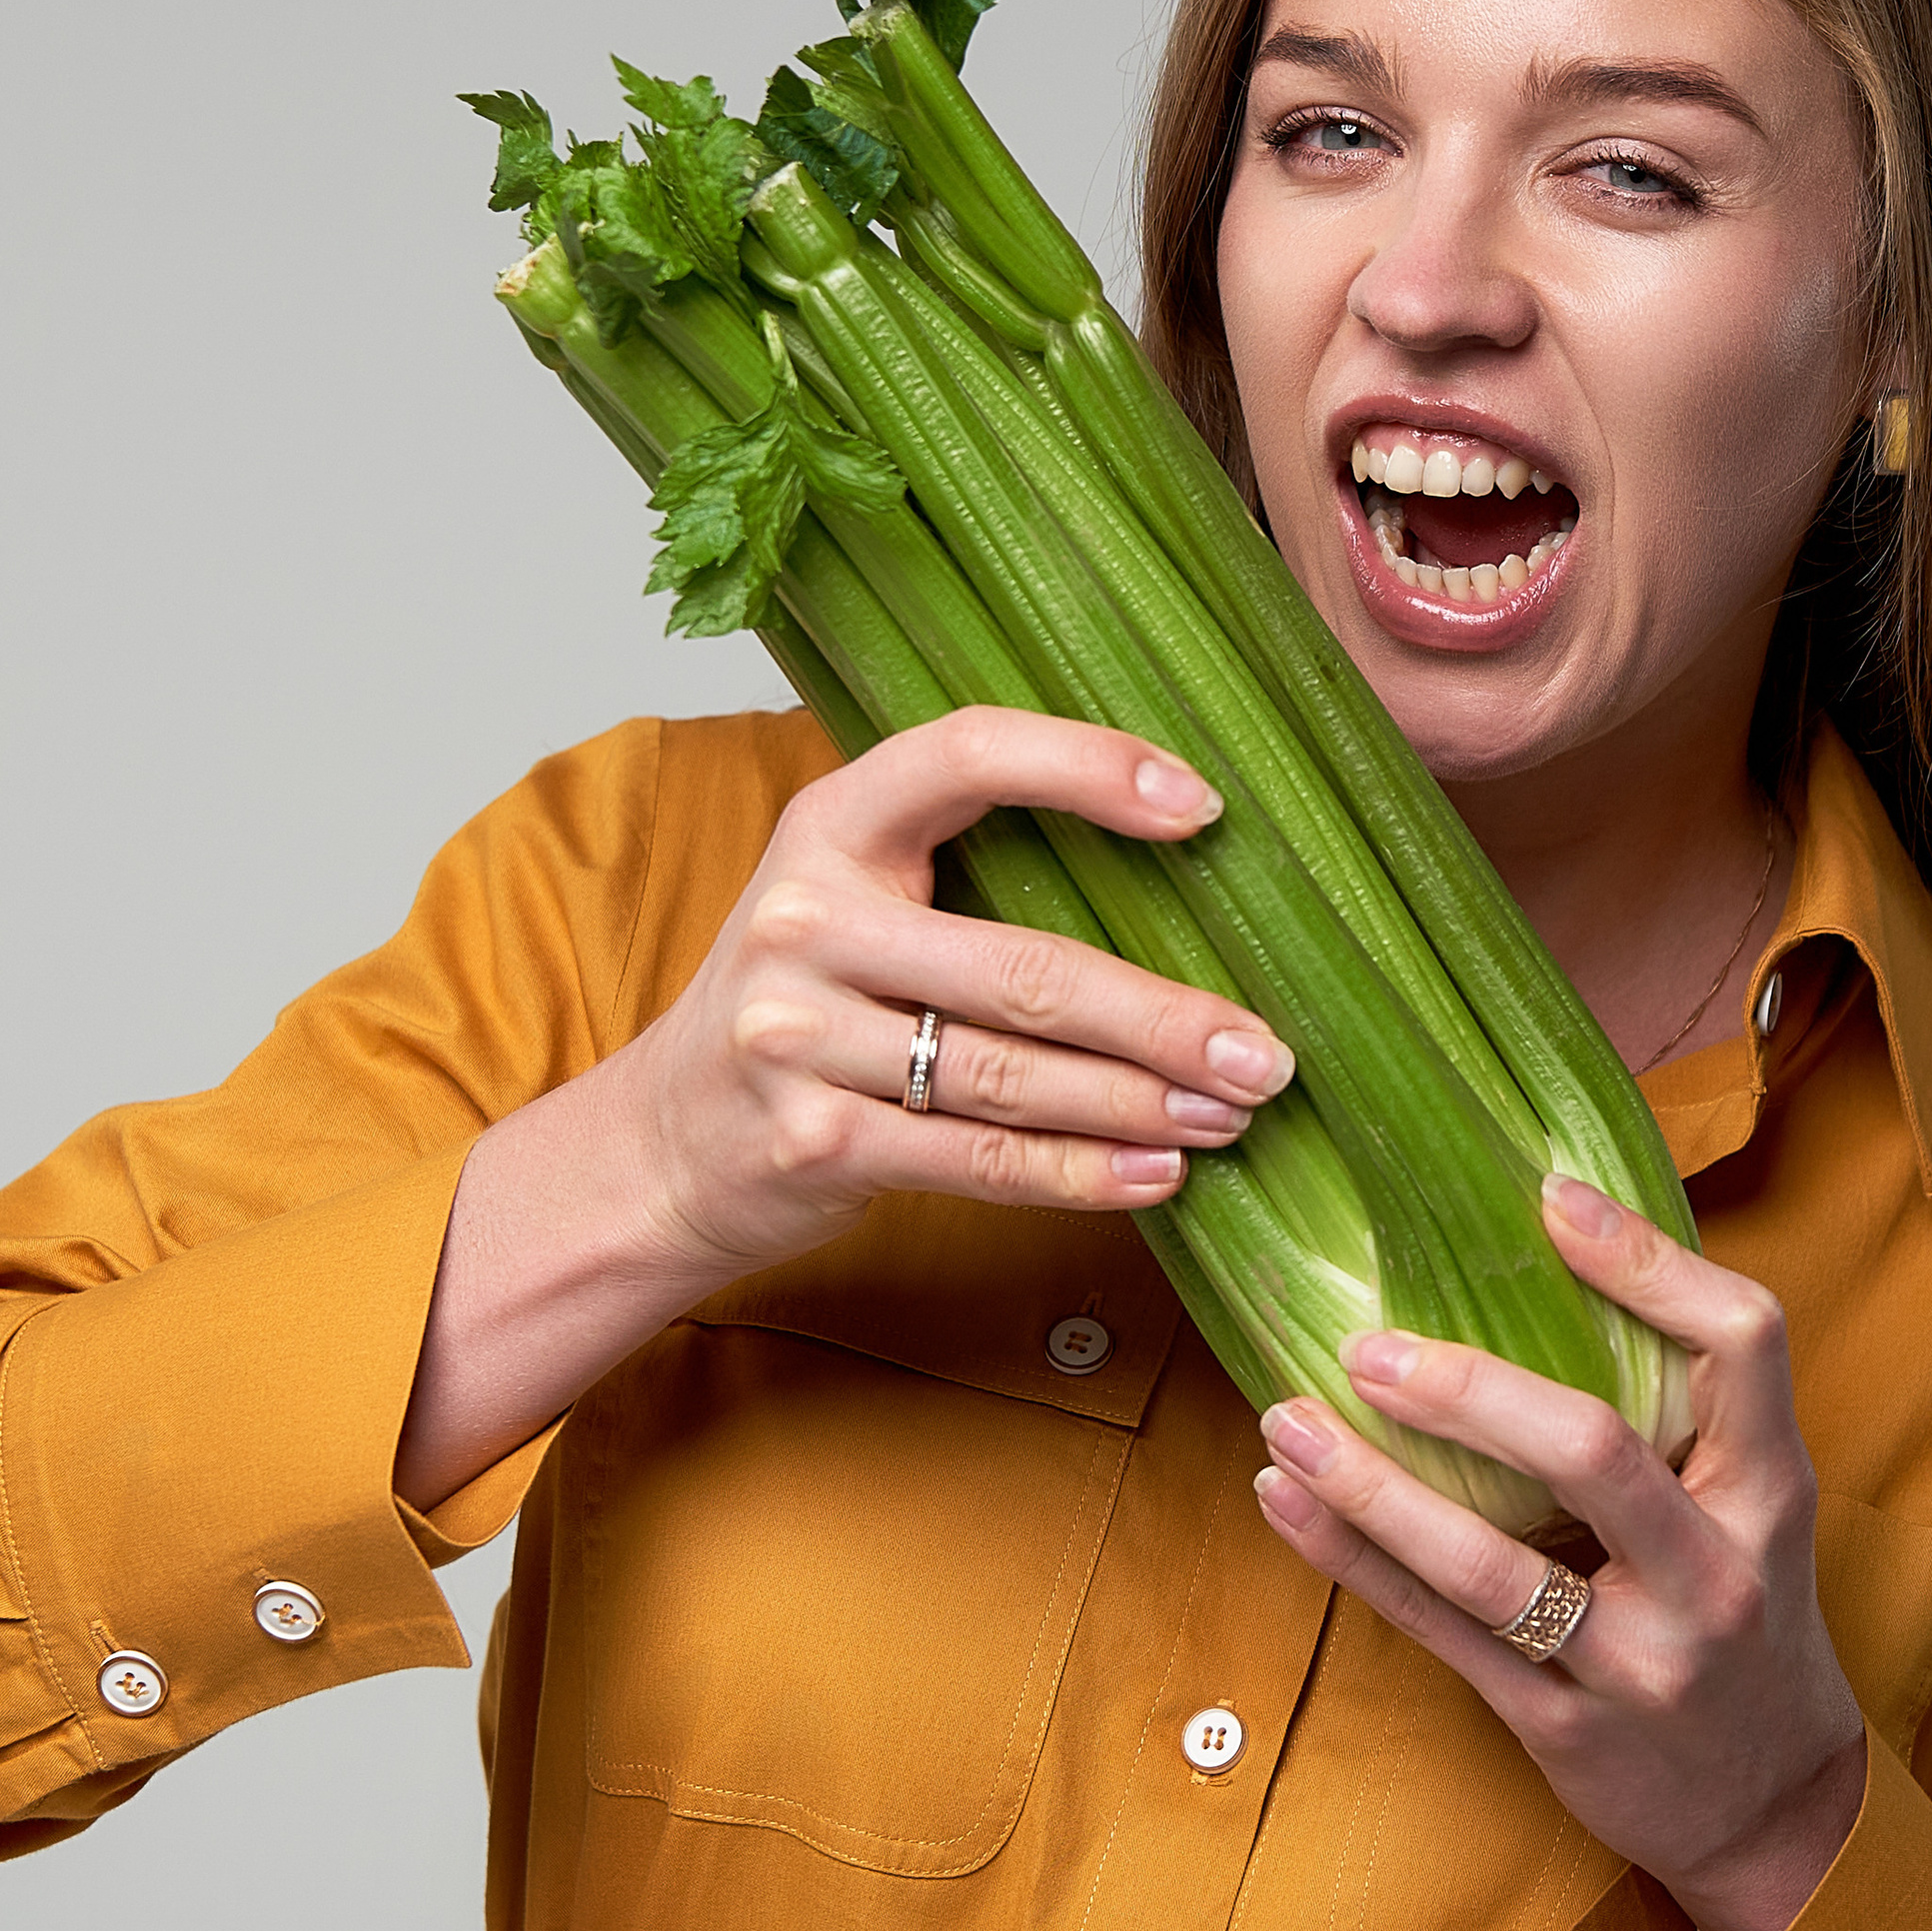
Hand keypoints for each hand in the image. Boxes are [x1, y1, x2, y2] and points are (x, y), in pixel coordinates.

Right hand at [614, 705, 1295, 1286]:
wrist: (666, 1138)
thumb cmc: (808, 997)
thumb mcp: (857, 894)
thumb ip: (968, 865)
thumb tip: (1179, 872)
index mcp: (831, 821)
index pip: (968, 754)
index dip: (1087, 765)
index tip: (1202, 806)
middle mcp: (807, 918)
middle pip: (1025, 967)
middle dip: (1165, 1017)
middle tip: (1265, 1052)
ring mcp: (799, 1036)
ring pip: (1014, 1076)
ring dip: (1141, 1102)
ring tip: (1232, 1115)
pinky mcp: (814, 1142)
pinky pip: (979, 1161)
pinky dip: (1080, 1174)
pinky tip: (1154, 1176)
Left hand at [1250, 1177, 1864, 1930]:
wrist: (1771, 1809)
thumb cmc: (1741, 1609)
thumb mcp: (1749, 1502)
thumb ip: (1676, 1400)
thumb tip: (1546, 1233)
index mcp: (1768, 1486)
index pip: (1743, 1340)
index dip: (1649, 1261)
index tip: (1547, 1196)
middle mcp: (1714, 1570)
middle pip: (1594, 1451)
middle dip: (1471, 1390)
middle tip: (1370, 1346)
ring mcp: (1640, 1660)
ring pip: (1489, 1566)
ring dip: (1372, 1488)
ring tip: (1284, 1418)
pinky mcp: (1564, 1728)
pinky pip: (1443, 1634)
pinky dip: (1354, 1562)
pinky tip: (1285, 1500)